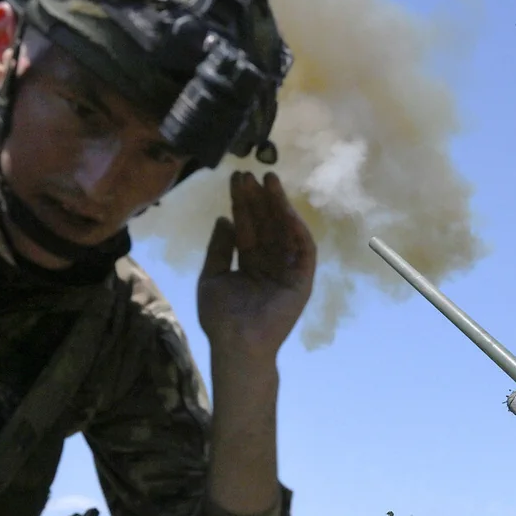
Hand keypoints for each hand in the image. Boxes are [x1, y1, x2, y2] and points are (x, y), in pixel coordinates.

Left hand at [198, 171, 315, 357]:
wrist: (235, 343)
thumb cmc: (220, 316)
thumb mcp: (212, 275)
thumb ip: (220, 247)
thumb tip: (225, 218)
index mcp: (250, 264)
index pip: (248, 227)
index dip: (243, 204)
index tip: (237, 179)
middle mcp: (270, 263)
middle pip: (267, 224)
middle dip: (260, 199)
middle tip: (252, 173)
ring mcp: (287, 271)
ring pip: (285, 231)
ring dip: (279, 206)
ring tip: (269, 181)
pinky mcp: (302, 280)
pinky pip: (303, 250)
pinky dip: (297, 229)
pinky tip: (286, 210)